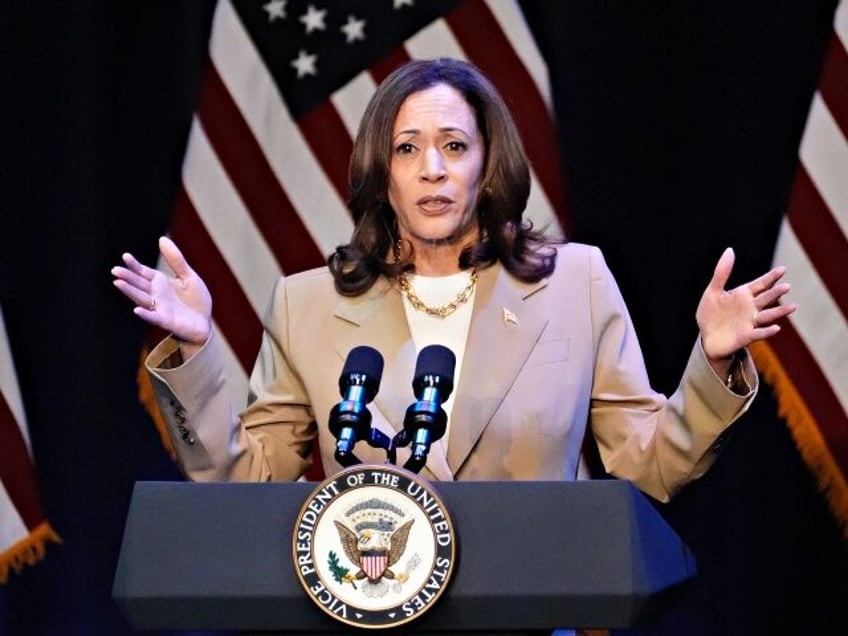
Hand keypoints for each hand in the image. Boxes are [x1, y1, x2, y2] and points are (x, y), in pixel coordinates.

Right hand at [111, 236, 211, 344]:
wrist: (204, 323)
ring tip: (118, 283)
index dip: (135, 265)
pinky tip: (136, 310)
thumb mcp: (189, 276)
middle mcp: (156, 295)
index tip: (125, 256)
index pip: (143, 272)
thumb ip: (176, 260)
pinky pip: (154, 317)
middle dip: (127, 277)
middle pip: (139, 284)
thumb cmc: (196, 300)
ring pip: (142, 298)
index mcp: (160, 282)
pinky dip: (146, 314)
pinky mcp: (166, 321)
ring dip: (130, 292)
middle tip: (115, 270)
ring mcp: (159, 308)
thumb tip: (162, 239)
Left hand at [696, 247, 797, 362]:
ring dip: (779, 311)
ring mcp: (750, 322)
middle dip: (776, 292)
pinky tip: (776, 328)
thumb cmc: (711, 314)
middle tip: (786, 286)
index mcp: (743, 295)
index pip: (760, 284)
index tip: (782, 269)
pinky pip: (759, 333)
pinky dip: (767, 331)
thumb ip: (722, 273)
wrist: (707, 338)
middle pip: (766, 298)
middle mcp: (750, 307)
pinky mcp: (746, 336)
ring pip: (768, 315)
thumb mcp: (713, 291)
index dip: (771, 277)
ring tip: (793, 306)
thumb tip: (730, 250)